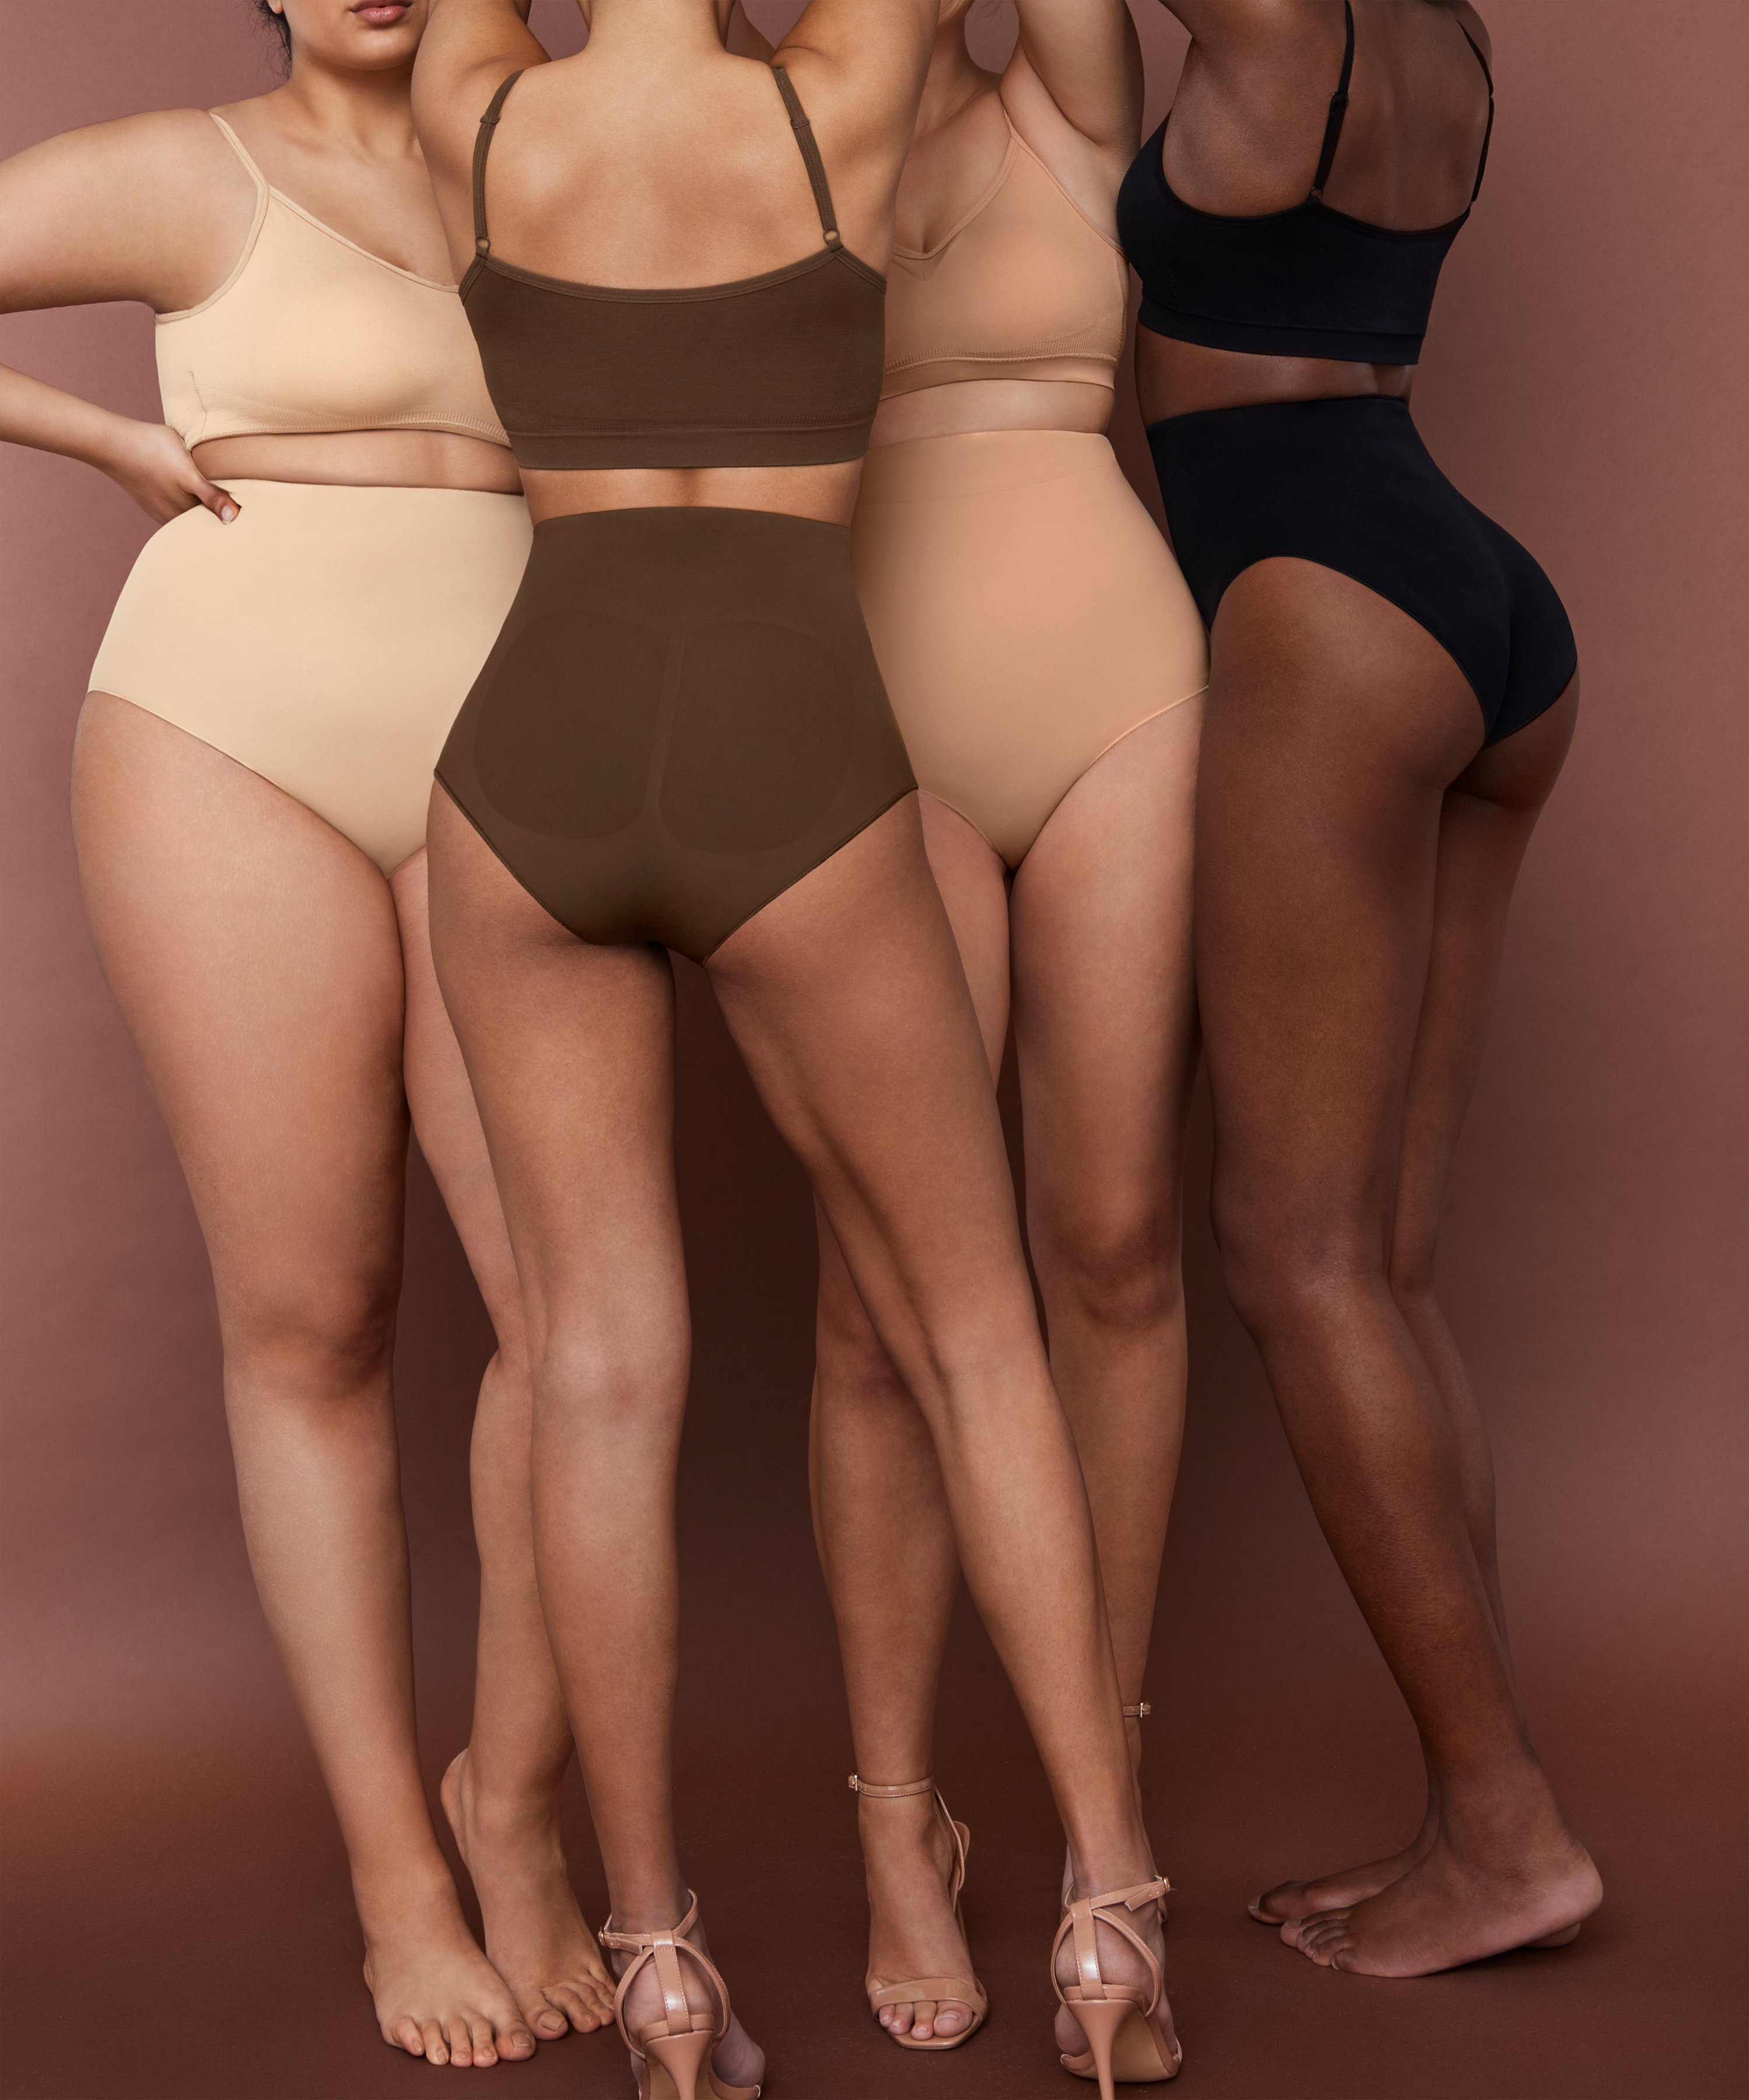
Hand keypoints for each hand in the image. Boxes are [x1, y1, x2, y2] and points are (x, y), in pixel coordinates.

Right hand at [101, 418, 238, 524]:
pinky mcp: (154, 498)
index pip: (219, 524)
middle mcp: (174, 518)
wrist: (112, 442)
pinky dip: (191, 500)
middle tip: (251, 512)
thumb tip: (233, 519)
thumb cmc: (152, 452)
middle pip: (207, 521)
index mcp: (185, 515)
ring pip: (193, 512)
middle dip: (225, 518)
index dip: (238, 519)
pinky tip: (198, 492)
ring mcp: (162, 509)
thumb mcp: (188, 473)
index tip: (257, 517)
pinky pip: (178, 503)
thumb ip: (211, 496)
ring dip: (208, 508)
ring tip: (230, 502)